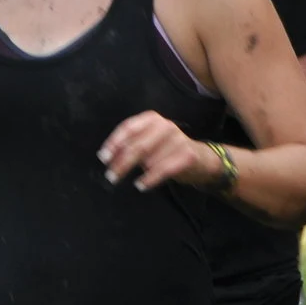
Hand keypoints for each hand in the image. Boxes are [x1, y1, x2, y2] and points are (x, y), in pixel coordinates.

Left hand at [98, 113, 212, 192]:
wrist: (201, 158)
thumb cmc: (167, 149)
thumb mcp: (148, 141)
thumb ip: (131, 144)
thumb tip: (108, 157)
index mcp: (151, 119)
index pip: (128, 128)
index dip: (114, 143)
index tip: (103, 158)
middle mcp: (165, 126)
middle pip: (137, 146)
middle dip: (121, 162)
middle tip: (110, 176)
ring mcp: (178, 140)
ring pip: (149, 159)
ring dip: (136, 171)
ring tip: (126, 180)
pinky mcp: (187, 155)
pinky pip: (163, 169)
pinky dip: (149, 179)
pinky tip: (141, 185)